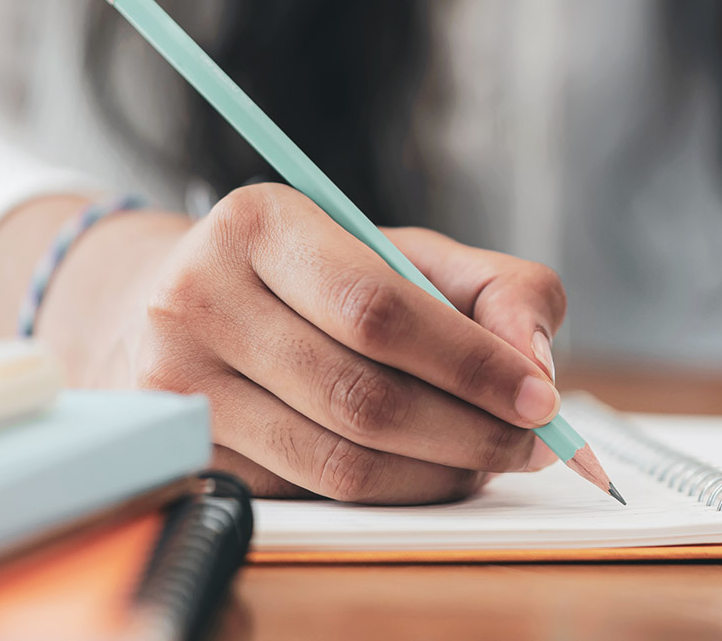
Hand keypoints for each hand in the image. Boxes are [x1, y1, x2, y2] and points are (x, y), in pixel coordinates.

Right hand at [38, 184, 566, 503]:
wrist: (191, 307)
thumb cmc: (321, 278)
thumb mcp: (409, 253)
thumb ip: (497, 288)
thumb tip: (536, 363)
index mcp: (259, 224)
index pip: (379, 308)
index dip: (471, 362)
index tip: (542, 397)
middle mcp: (197, 300)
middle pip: (363, 396)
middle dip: (472, 431)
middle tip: (536, 443)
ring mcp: (180, 386)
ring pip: (341, 462)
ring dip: (441, 473)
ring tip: (492, 457)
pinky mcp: (190, 454)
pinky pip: (314, 496)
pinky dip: (395, 493)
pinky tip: (430, 469)